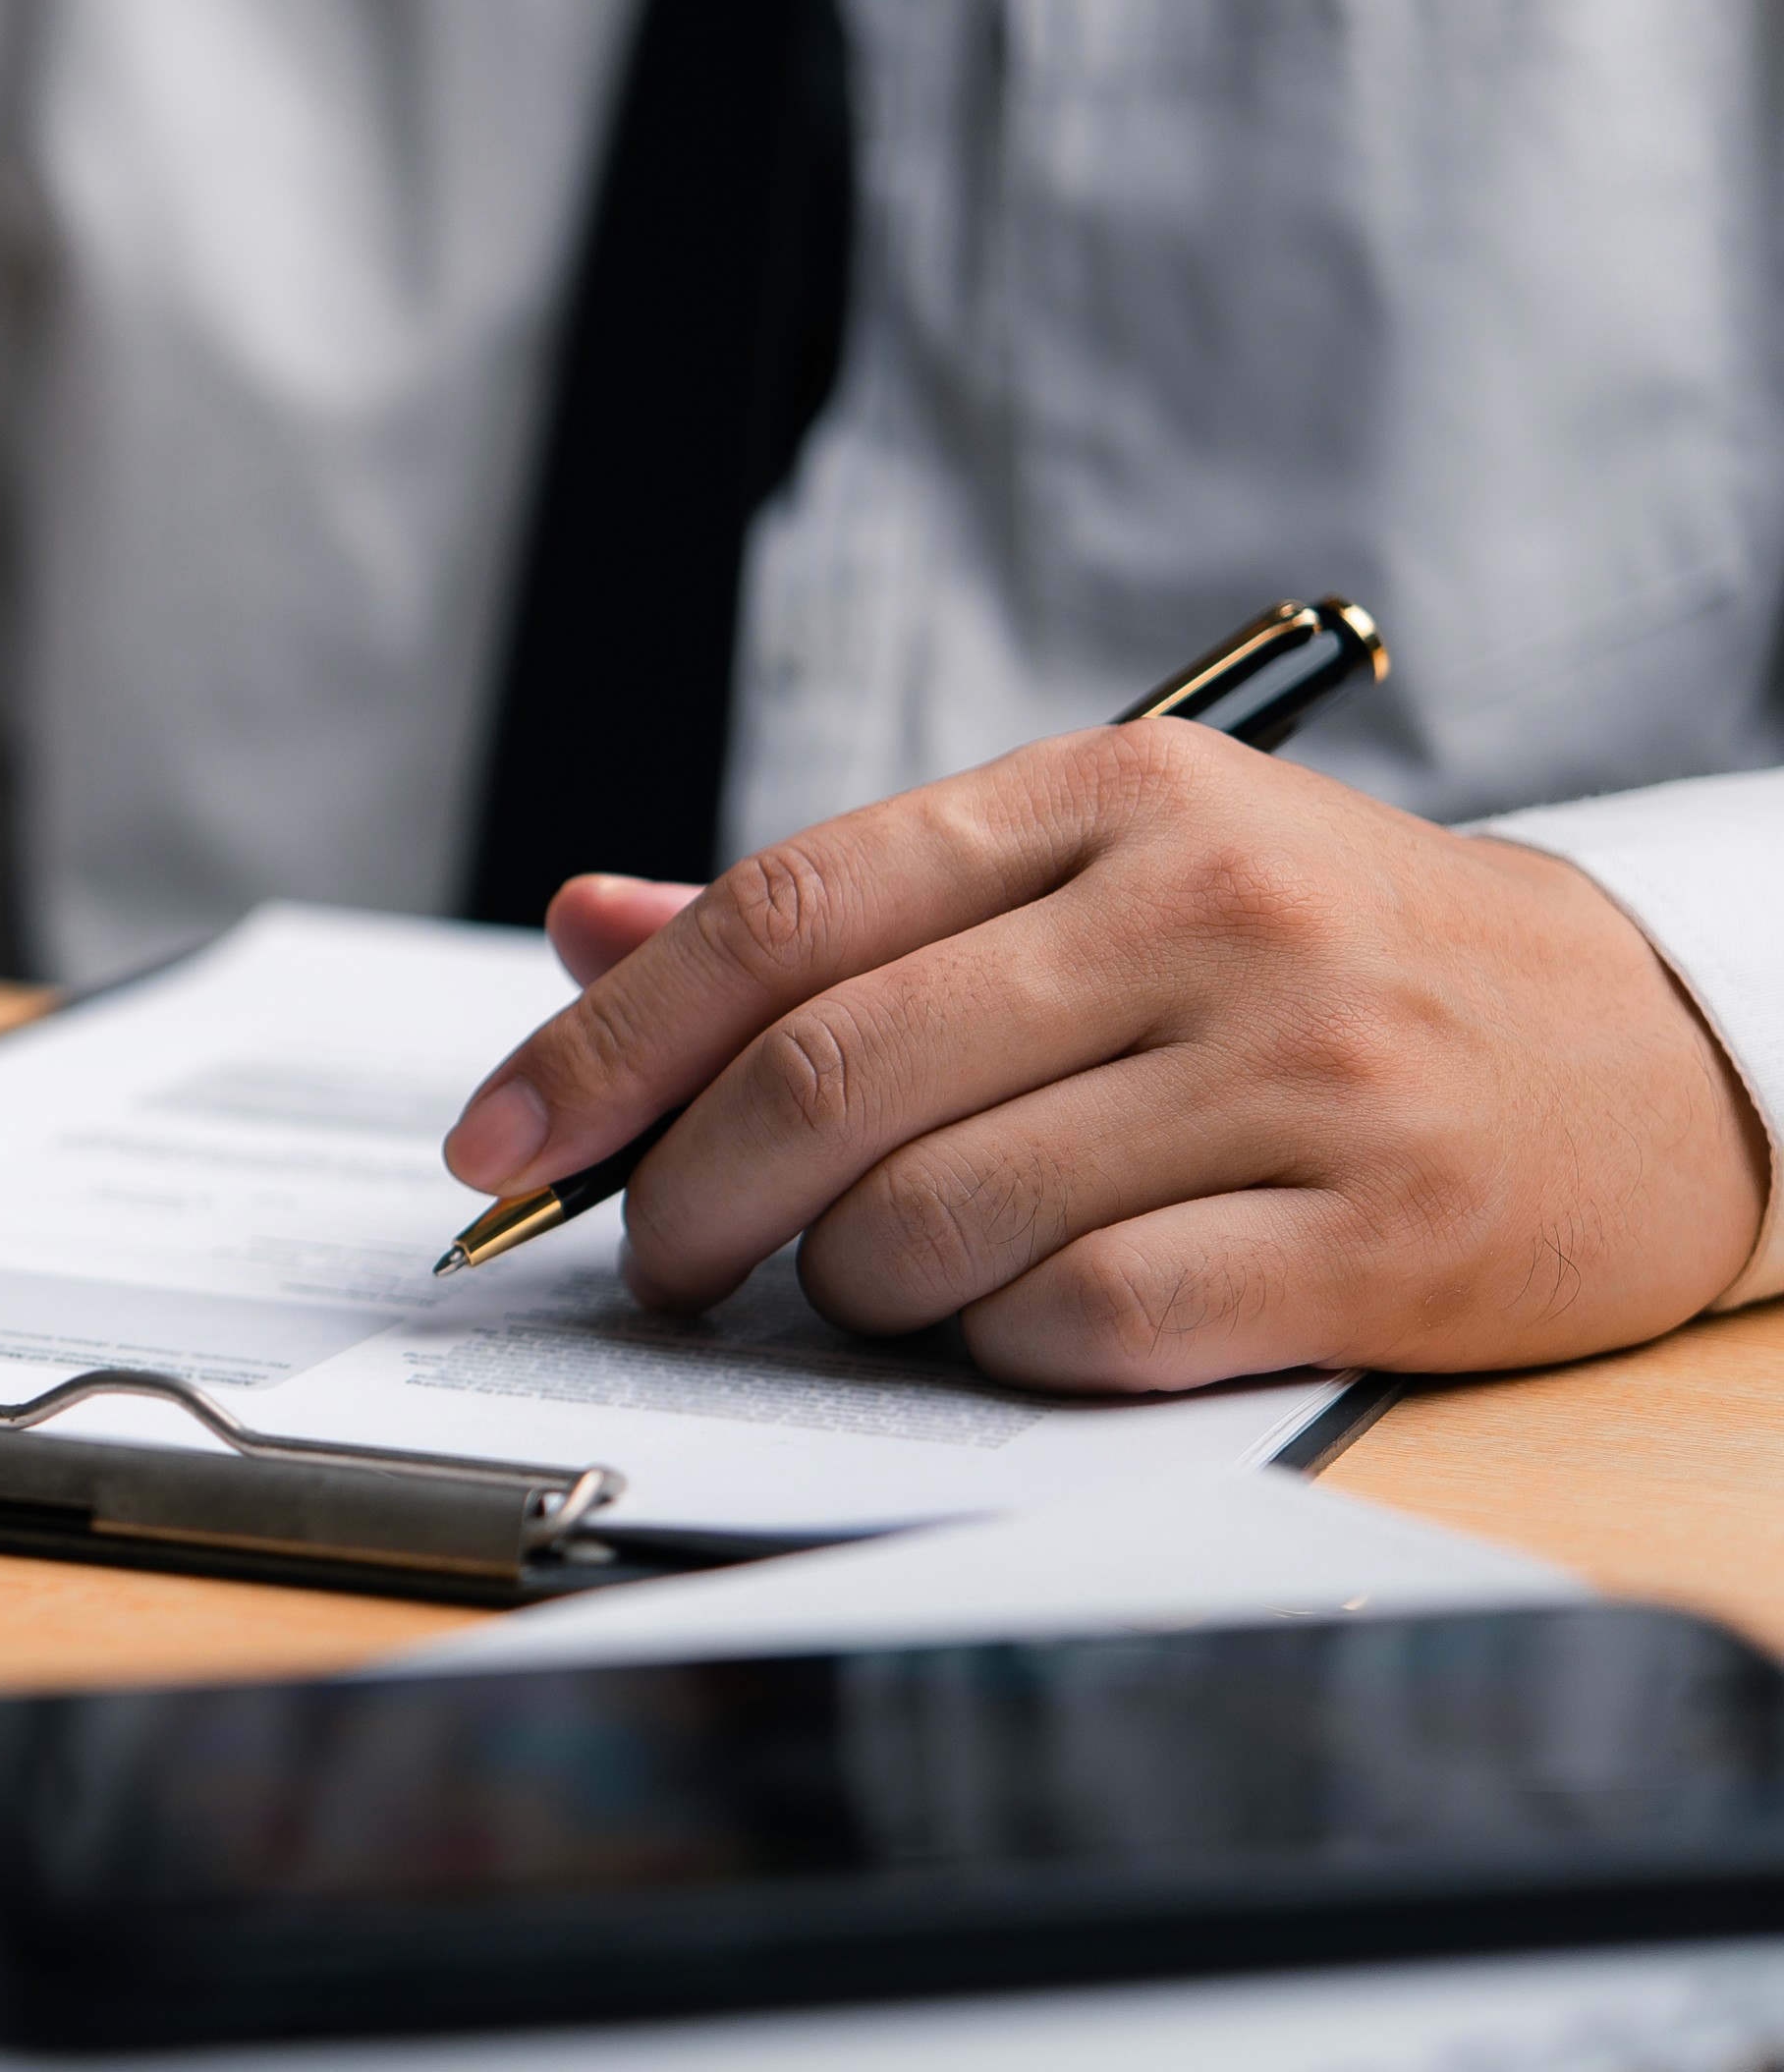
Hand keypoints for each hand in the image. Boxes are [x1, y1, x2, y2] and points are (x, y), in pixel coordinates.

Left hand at [441, 723, 1768, 1390]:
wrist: (1645, 1048)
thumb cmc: (1309, 960)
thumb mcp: (1088, 874)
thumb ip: (838, 913)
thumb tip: (583, 928)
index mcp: (1102, 794)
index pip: (779, 914)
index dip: (603, 1044)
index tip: (496, 1140)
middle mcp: (1199, 910)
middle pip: (827, 1076)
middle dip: (684, 1197)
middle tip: (653, 1259)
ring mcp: (1296, 1071)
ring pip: (935, 1218)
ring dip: (850, 1288)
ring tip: (878, 1280)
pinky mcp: (1375, 1237)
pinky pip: (1081, 1323)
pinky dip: (1003, 1347)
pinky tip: (1026, 1318)